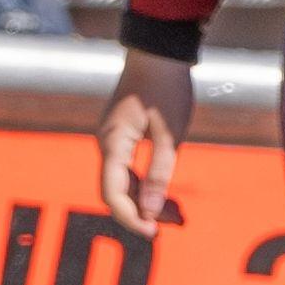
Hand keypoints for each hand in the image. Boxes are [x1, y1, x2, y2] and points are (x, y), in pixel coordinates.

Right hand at [96, 52, 194, 232]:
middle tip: (176, 223)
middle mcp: (106, 144)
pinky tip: (166, 193)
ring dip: (147, 200)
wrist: (158, 51)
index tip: (155, 233)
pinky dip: (146, 184)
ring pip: (124, 182)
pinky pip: (128, 168)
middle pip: (117, 191)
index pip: (113, 195)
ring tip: (178, 214)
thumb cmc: (166, 90)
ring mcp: (112, 139)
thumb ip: (159, 175)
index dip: (132, 218)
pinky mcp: (121, 134)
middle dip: (144, 211)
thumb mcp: (170, 135)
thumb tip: (150, 212)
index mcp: (113, 144)